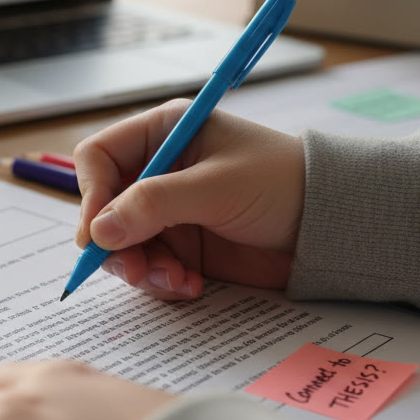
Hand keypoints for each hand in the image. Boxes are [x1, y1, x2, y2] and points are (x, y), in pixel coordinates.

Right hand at [74, 100, 304, 296]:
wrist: (329, 225)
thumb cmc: (281, 184)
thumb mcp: (215, 188)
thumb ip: (153, 205)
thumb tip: (98, 232)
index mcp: (162, 134)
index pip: (98, 159)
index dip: (91, 196)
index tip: (97, 235)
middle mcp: (158, 171)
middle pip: (103, 209)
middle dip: (116, 244)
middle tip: (136, 270)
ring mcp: (168, 211)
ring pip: (122, 245)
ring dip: (141, 269)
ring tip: (176, 282)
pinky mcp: (183, 246)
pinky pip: (150, 267)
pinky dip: (163, 282)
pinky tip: (191, 286)